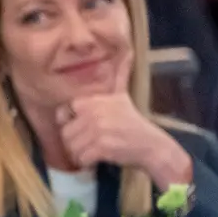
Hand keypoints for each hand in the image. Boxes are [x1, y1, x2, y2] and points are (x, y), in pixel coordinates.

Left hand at [55, 51, 191, 188]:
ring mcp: (97, 130)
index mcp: (94, 101)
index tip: (83, 128)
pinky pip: (81, 158)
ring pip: (71, 147)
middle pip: (65, 133)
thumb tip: (129, 53)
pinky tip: (98, 159)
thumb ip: (120, 76)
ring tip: (95, 151)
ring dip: (80, 154)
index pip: (63, 112)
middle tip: (91, 144)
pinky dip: (87, 163)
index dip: (69, 123)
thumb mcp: (123, 96)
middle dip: (75, 142)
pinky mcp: (102, 147)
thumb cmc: (134, 123)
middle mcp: (94, 113)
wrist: (153, 147)